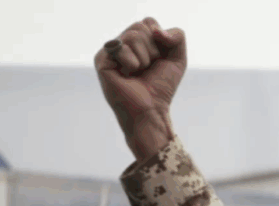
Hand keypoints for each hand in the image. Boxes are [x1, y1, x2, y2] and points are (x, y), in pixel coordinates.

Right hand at [94, 17, 186, 160]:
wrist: (151, 110)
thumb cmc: (161, 87)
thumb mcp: (178, 58)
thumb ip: (177, 36)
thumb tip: (156, 30)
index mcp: (136, 40)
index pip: (149, 22)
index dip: (160, 41)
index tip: (158, 60)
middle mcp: (121, 42)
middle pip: (141, 27)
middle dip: (153, 51)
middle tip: (147, 68)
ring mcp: (110, 50)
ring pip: (133, 35)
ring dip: (144, 59)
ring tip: (137, 72)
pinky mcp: (101, 59)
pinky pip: (121, 48)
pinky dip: (132, 63)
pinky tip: (126, 75)